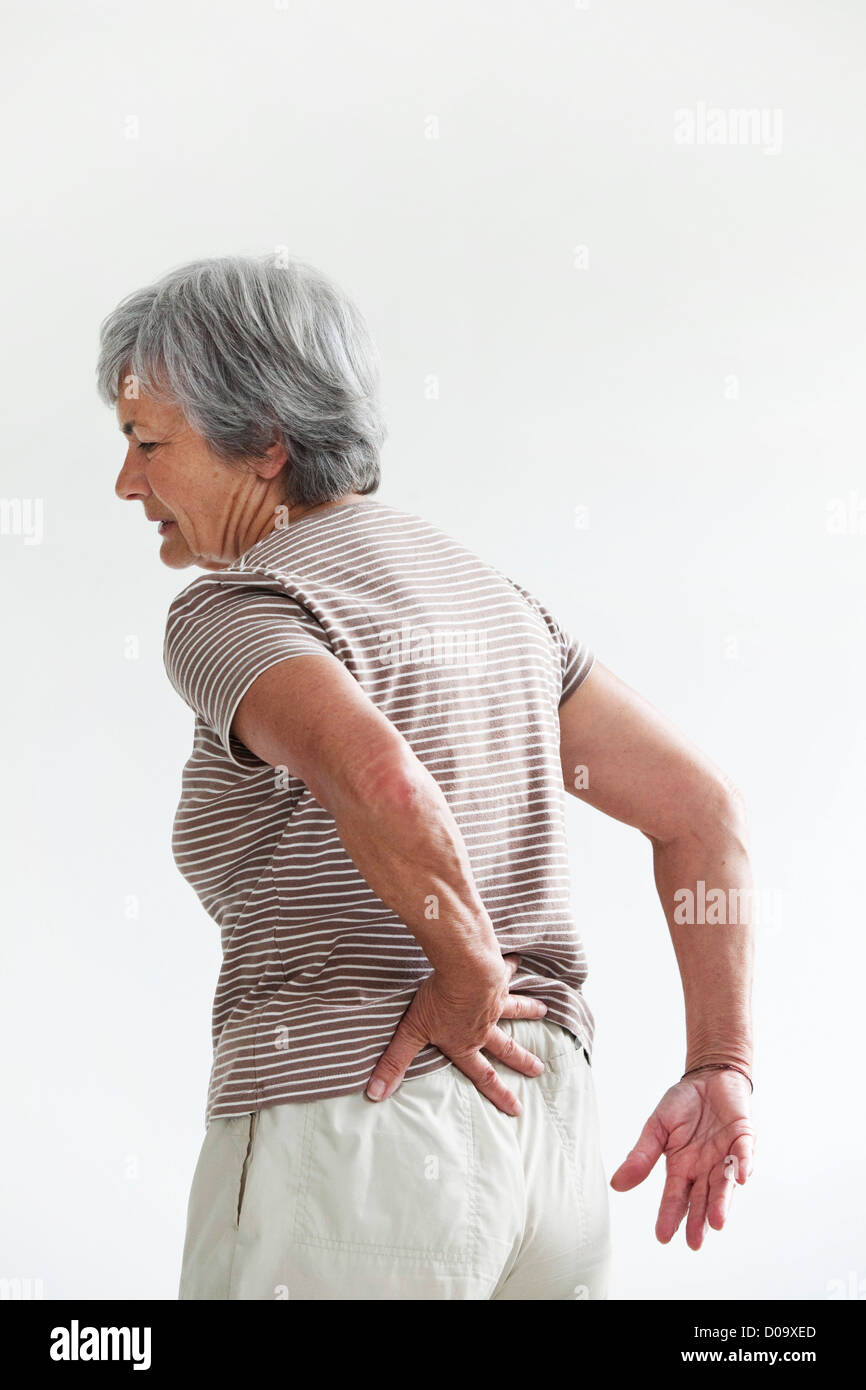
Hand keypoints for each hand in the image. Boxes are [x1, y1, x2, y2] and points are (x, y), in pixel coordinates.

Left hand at [366, 953, 548, 1115]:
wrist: (466, 969)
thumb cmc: (438, 1001)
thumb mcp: (412, 1032)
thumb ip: (394, 1062)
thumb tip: (375, 1094)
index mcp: (465, 1042)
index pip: (481, 1075)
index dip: (498, 1094)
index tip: (517, 1108)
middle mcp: (484, 1025)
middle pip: (506, 1046)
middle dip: (522, 1060)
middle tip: (539, 1069)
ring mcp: (494, 1001)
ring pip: (514, 1009)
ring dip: (529, 1011)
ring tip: (544, 1010)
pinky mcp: (497, 976)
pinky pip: (507, 971)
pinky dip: (513, 966)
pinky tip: (518, 958)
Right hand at [610, 1069, 754, 1249]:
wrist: (707, 1077)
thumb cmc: (681, 1104)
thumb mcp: (656, 1128)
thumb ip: (642, 1156)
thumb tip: (617, 1185)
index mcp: (682, 1168)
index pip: (675, 1197)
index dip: (669, 1215)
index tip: (663, 1237)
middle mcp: (705, 1169)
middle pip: (702, 1199)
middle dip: (698, 1221)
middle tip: (694, 1242)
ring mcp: (725, 1156)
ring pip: (724, 1185)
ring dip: (721, 1203)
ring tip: (716, 1223)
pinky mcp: (743, 1139)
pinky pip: (744, 1155)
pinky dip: (743, 1166)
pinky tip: (740, 1179)